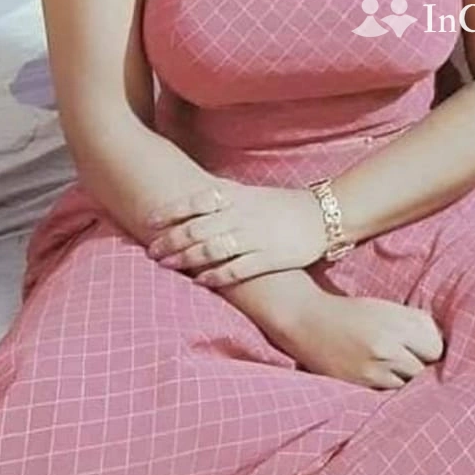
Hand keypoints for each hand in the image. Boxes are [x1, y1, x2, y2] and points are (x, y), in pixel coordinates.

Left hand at [144, 182, 327, 286]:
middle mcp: (244, 215)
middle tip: (151, 250)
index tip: (149, 221)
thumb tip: (194, 196)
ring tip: (167, 265)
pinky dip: (215, 275)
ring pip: (212, 248)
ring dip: (186, 258)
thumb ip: (225, 196)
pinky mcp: (269, 258)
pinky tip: (200, 280)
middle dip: (171, 240)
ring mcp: (256, 237)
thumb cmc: (284, 205)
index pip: (197, 201)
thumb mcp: (253, 193)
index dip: (171, 211)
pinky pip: (236, 269)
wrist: (324, 215)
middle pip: (198, 228)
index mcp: (239, 196)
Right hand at [272, 291, 445, 389]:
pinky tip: (383, 378)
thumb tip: (442, 344)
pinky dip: (390, 388)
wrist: (307, 320)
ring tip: (397, 371)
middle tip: (413, 362)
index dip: (433, 349)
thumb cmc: (351, 313)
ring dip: (407, 380)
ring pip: (409, 385)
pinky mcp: (360, 384)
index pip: (436, 346)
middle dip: (423, 366)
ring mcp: (374, 367)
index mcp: (397, 321)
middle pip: (425, 368)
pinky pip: (390, 393)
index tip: (427, 349)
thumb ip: (414, 324)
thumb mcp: (386, 309)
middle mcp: (388, 344)